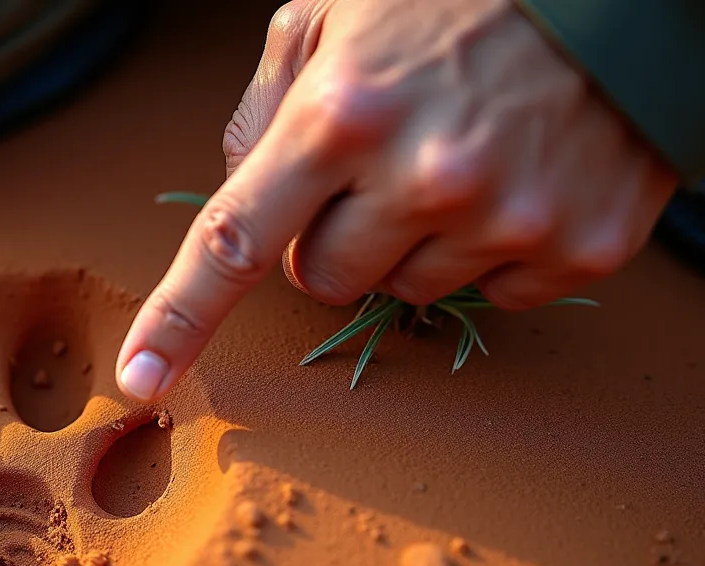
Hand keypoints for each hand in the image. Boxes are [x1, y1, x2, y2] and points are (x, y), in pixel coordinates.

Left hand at [115, 0, 677, 402]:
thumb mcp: (329, 18)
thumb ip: (264, 107)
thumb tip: (237, 186)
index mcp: (340, 116)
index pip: (235, 242)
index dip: (180, 318)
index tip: (141, 378)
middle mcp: (420, 177)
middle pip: (323, 280)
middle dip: (333, 235)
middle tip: (379, 165)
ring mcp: (504, 219)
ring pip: (405, 293)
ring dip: (413, 241)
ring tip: (455, 158)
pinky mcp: (576, 247)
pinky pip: (493, 295)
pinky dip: (491, 251)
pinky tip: (512, 180)